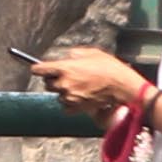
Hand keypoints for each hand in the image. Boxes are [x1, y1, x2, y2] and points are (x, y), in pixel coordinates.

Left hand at [33, 46, 147, 118]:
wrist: (122, 86)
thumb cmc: (109, 68)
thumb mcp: (91, 52)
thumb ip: (74, 54)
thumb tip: (67, 57)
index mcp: (65, 68)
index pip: (39, 69)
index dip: (39, 68)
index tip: (39, 68)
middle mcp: (64, 84)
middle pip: (47, 83)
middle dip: (55, 79)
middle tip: (68, 76)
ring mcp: (69, 97)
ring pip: (58, 95)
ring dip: (64, 91)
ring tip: (79, 86)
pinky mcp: (76, 108)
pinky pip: (66, 106)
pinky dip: (70, 103)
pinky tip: (80, 96)